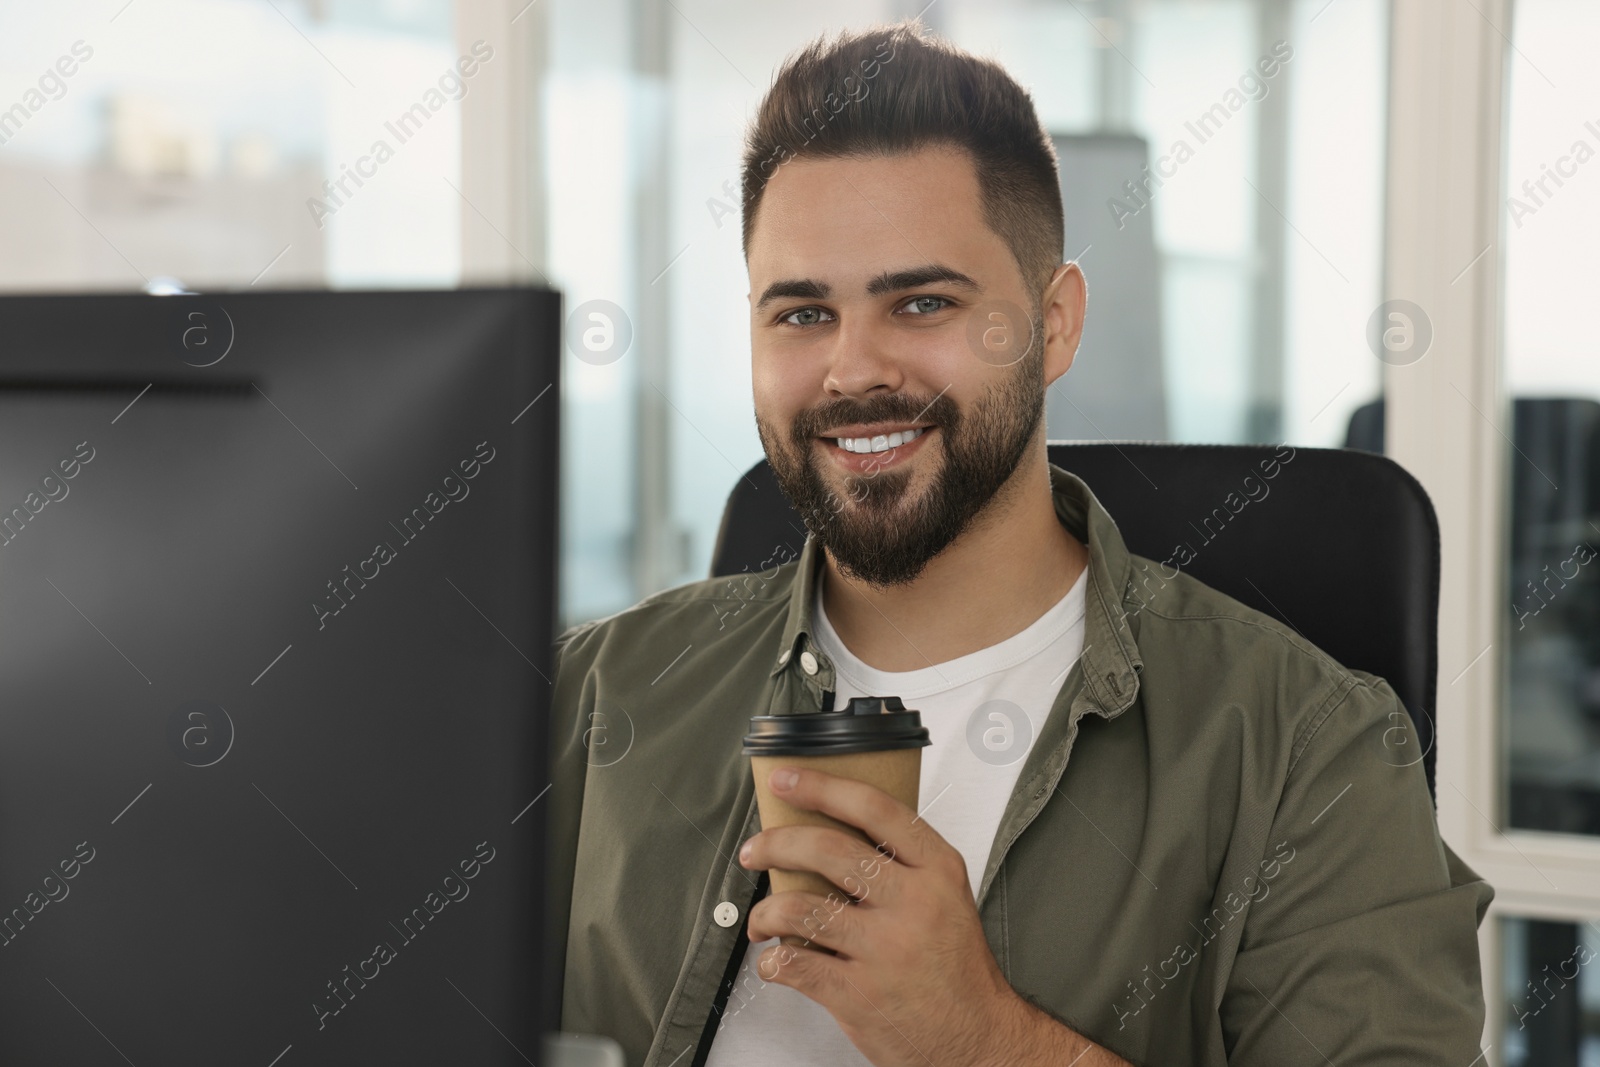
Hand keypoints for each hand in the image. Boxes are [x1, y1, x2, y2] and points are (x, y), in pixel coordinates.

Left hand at [737, 765, 1028, 1066]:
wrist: (978, 1037)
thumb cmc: (957, 968)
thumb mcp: (948, 898)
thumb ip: (903, 865)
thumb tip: (835, 832)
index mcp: (937, 871)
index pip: (874, 809)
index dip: (822, 787)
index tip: (788, 780)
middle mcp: (913, 904)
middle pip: (827, 850)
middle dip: (776, 844)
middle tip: (756, 850)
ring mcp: (885, 949)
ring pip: (800, 908)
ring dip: (765, 911)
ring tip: (761, 919)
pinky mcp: (859, 993)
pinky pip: (794, 964)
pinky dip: (773, 961)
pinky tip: (776, 959)